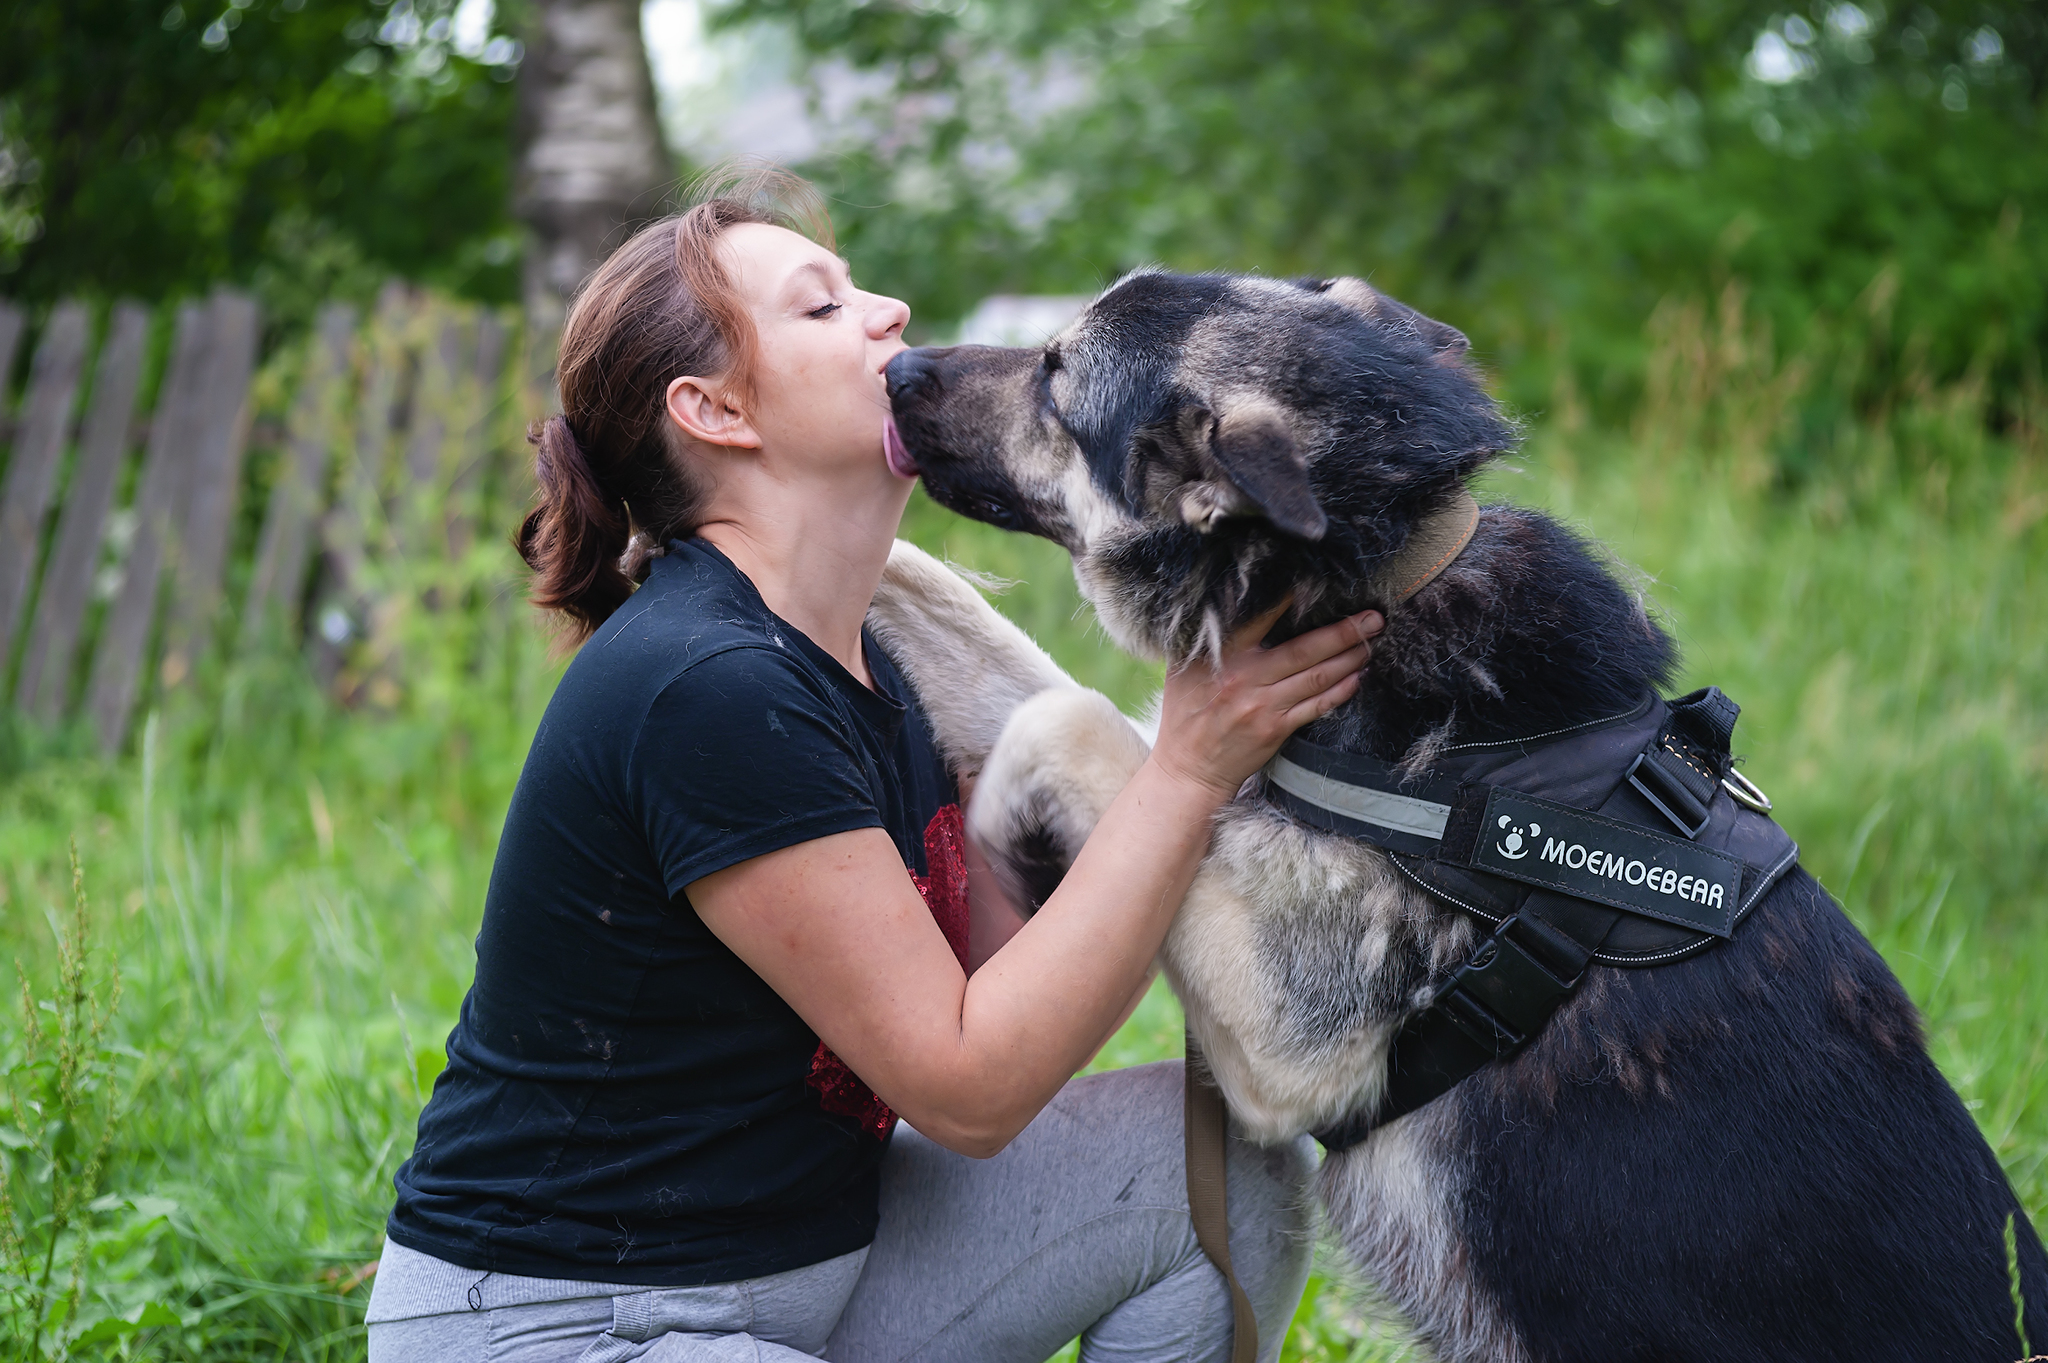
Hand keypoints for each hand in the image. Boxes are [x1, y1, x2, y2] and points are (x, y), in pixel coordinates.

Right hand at [1149, 602, 1382, 801]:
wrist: (1188, 769)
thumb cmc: (1184, 714)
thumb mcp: (1183, 669)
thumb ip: (1207, 640)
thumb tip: (1229, 604)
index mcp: (1223, 657)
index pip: (1261, 618)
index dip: (1291, 599)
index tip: (1320, 582)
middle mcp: (1246, 680)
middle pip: (1304, 650)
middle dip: (1344, 632)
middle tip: (1373, 618)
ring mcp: (1264, 707)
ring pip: (1317, 678)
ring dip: (1349, 658)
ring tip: (1371, 643)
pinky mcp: (1276, 730)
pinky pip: (1316, 707)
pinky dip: (1340, 691)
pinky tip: (1356, 678)